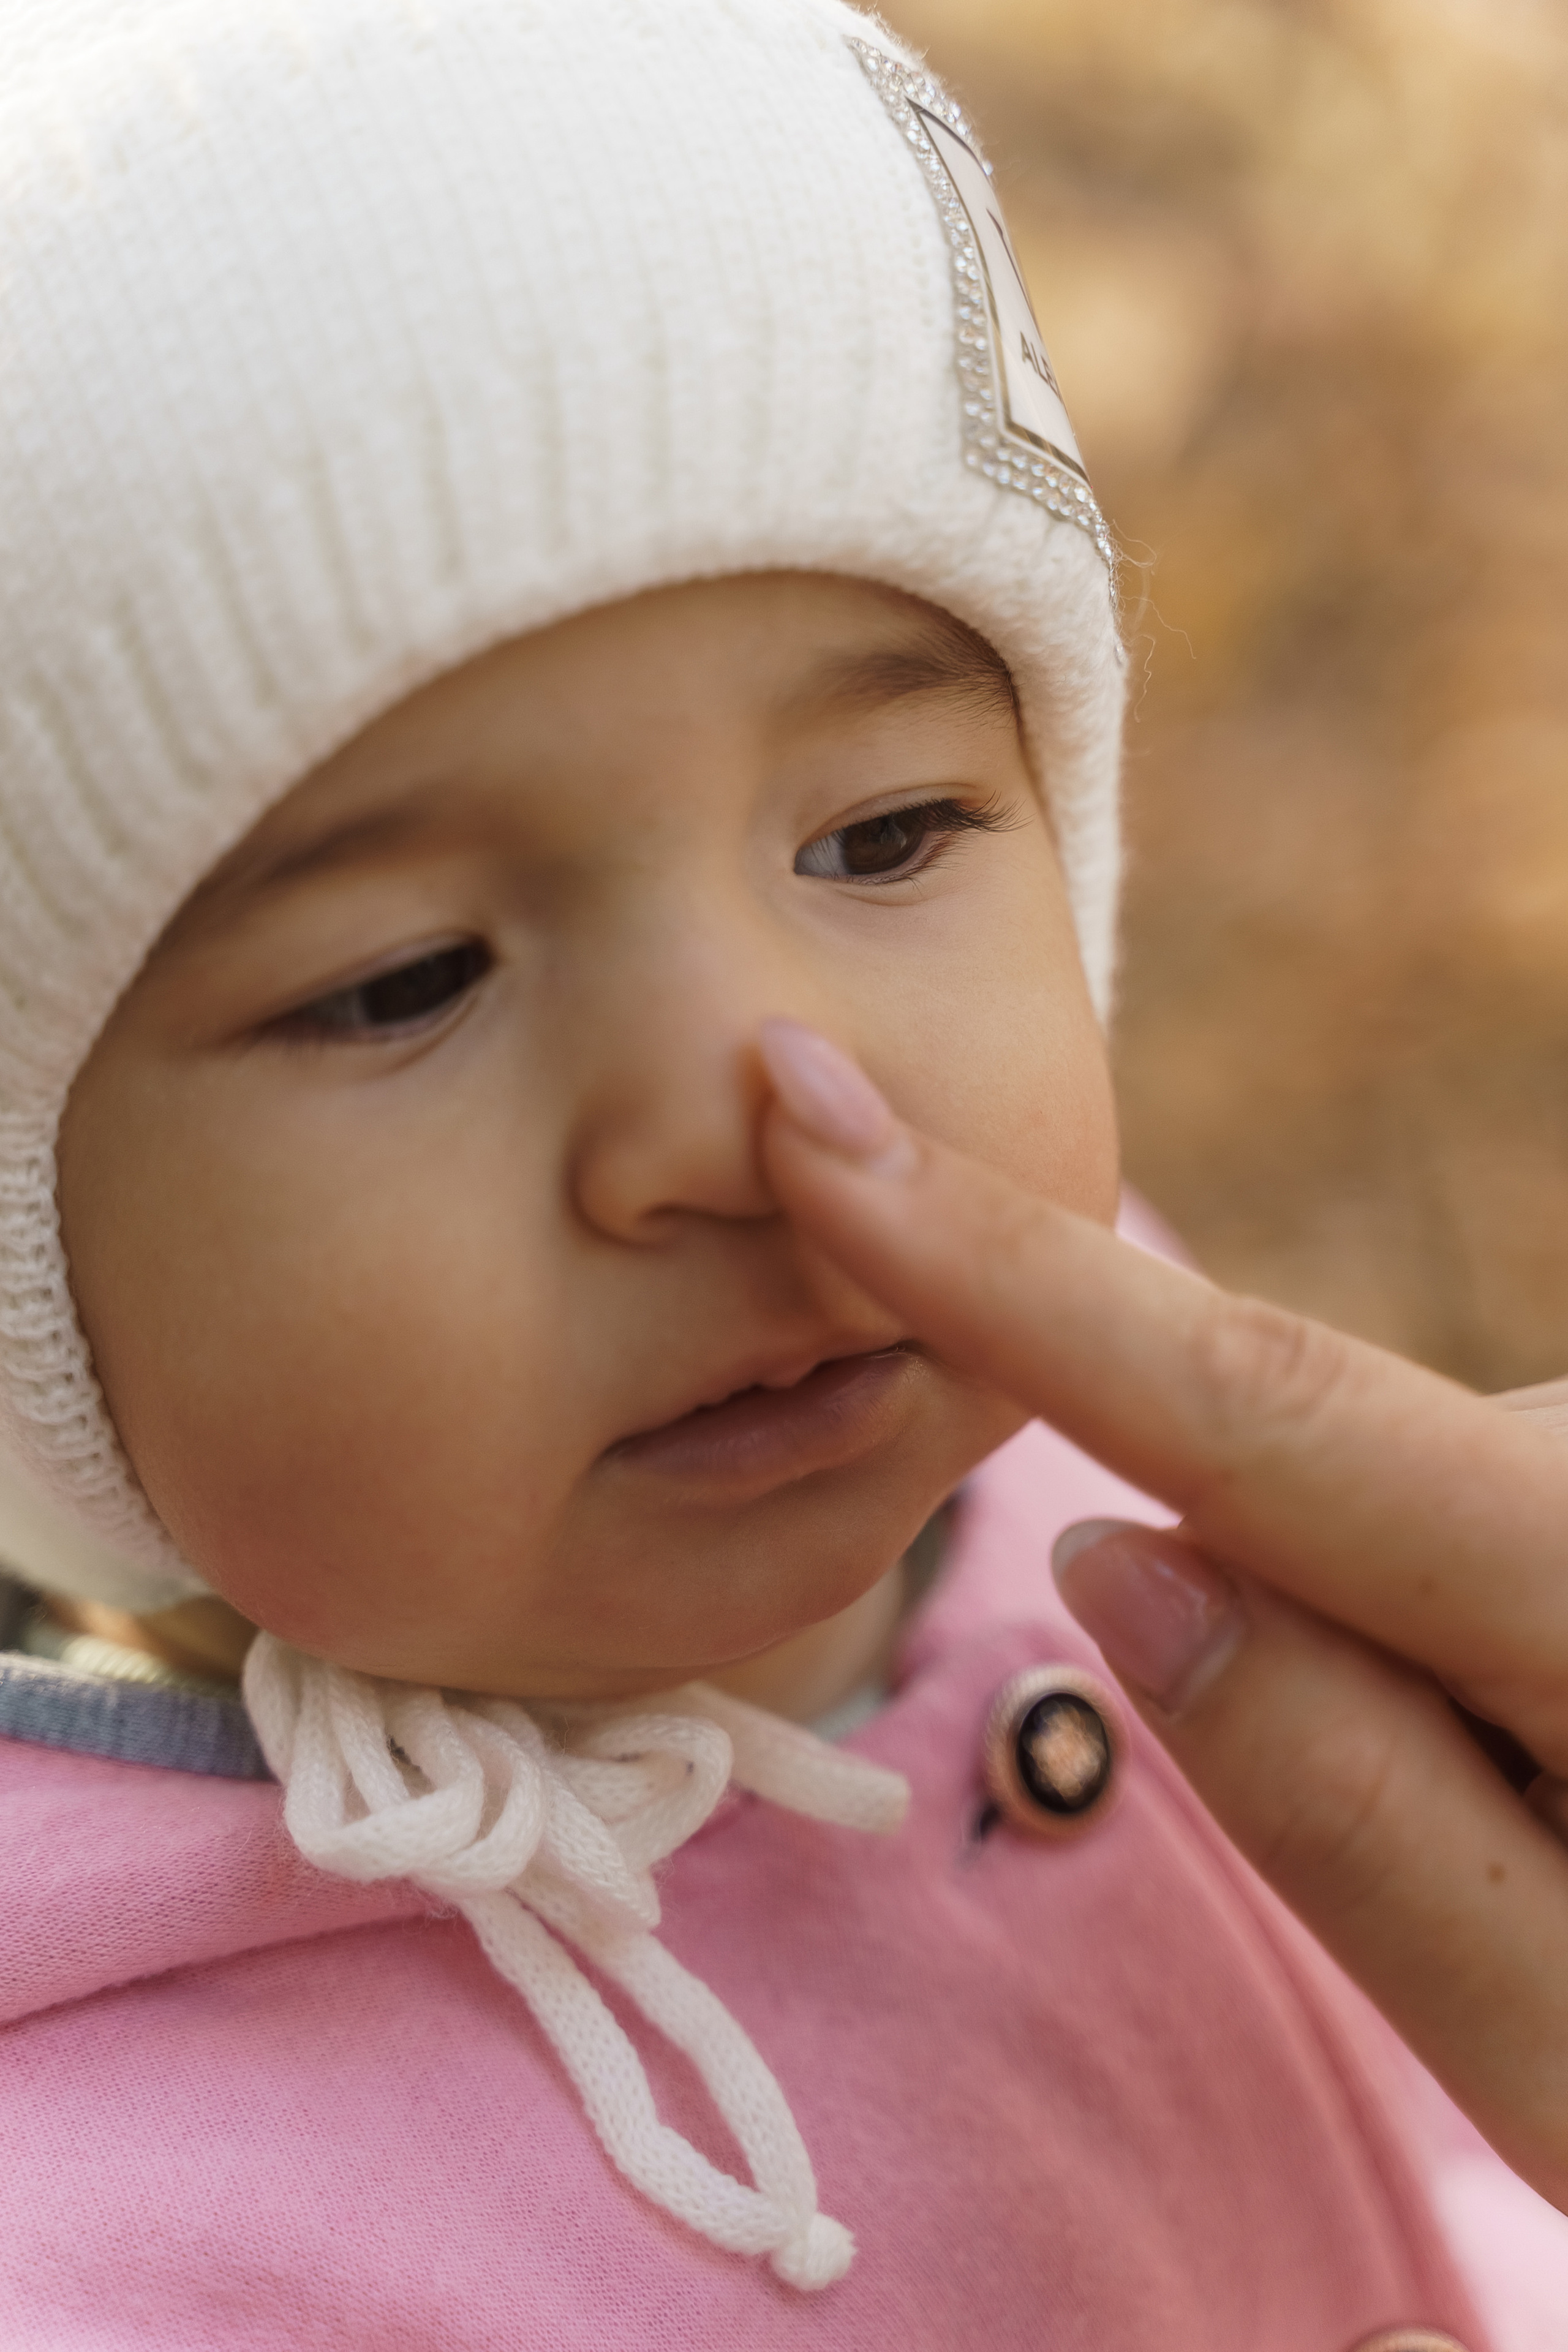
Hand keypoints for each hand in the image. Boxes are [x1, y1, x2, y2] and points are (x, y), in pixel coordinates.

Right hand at [757, 1020, 1567, 2210]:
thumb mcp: (1564, 2053)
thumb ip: (1342, 1808)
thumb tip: (1120, 1555)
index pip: (1255, 1413)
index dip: (1006, 1274)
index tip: (810, 1111)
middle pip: (1326, 1494)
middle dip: (1295, 1654)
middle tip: (1493, 1896)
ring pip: (1401, 1511)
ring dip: (1410, 1667)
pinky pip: (1470, 1511)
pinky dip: (1467, 1633)